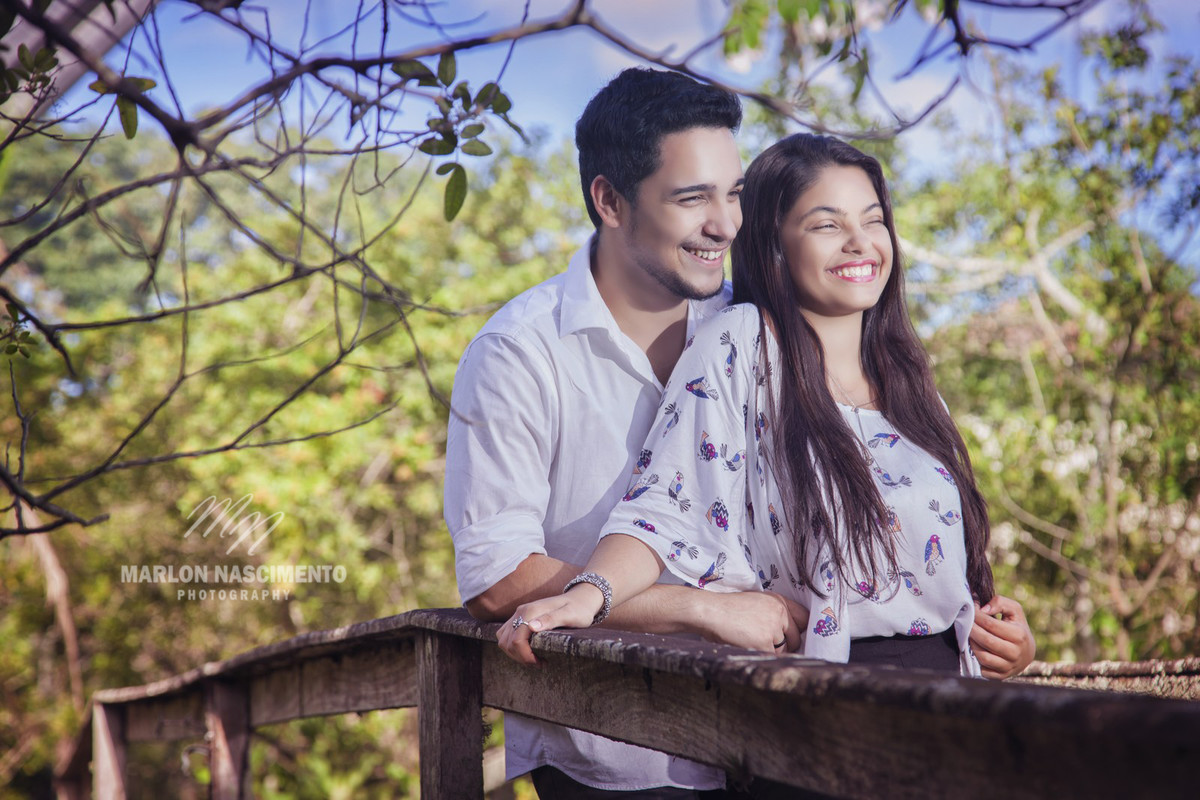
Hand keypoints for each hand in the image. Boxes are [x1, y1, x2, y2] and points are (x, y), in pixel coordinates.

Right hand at [497, 584, 604, 665]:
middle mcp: (520, 611)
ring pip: (504, 640)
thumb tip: (532, 627)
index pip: (517, 640)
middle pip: (507, 642)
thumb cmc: (578, 610)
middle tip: (540, 663)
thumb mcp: (570, 615)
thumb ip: (551, 619)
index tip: (541, 663)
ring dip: (515, 653)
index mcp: (530, 611)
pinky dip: (513, 647)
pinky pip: (506, 635)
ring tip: (534, 658)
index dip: (525, 656)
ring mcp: (518, 614)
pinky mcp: (520, 618)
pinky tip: (528, 651)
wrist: (579, 599)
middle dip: (521, 657)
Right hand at [693, 590, 807, 653]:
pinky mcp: (764, 643)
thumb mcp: (757, 601)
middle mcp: (780, 613)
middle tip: (768, 643)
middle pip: (797, 638)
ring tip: (751, 640)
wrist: (711, 612)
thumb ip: (775, 612)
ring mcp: (773, 629)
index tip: (798, 636)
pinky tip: (747, 646)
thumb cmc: (729, 608)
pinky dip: (761, 656)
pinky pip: (771, 658)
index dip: (802, 629)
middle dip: (787, 645)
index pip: (805, 618)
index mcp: (779, 601)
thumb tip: (792, 632)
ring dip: (771, 651)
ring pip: (784, 650)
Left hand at [970, 594, 1035, 679]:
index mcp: (1019, 635)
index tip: (970, 609)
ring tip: (968, 634)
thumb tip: (983, 609)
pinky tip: (972, 648)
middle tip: (964, 620)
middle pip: (985, 640)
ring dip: (971, 644)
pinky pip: (983, 670)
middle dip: (971, 629)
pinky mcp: (1001, 676)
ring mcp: (1008, 667)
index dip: (977, 615)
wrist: (1027, 652)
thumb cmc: (1017, 627)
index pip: (990, 624)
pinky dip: (975, 659)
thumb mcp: (1014, 610)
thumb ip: (1000, 603)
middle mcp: (1015, 653)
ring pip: (983, 656)